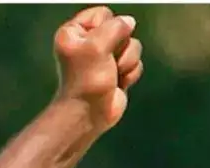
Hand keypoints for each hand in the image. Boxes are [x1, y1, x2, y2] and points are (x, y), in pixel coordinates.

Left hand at [53, 6, 143, 132]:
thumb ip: (115, 26)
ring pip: (132, 45)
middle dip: (120, 46)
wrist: (88, 113)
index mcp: (73, 33)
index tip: (97, 45)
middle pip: (121, 28)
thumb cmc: (86, 81)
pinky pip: (136, 61)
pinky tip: (118, 83)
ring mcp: (103, 57)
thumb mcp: (97, 46)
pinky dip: (130, 73)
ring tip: (112, 74)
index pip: (102, 13)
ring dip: (126, 61)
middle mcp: (87, 42)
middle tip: (106, 61)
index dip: (107, 27)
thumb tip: (128, 22)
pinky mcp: (117, 70)